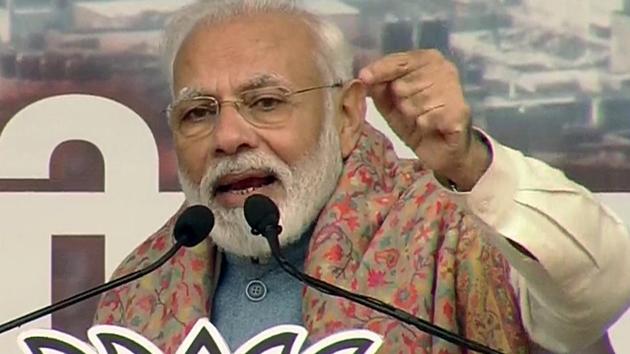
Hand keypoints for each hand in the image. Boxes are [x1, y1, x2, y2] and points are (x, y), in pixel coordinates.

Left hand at [358, 50, 489, 189]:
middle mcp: (444, 68)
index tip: (363, 77)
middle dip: (400, 102)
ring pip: (413, 103)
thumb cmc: (415, 121)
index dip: (380, 69)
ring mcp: (454, 88)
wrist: (442, 150)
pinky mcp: (459, 111)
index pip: (399, 61)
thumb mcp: (390, 104)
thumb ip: (378, 88)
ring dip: (412, 116)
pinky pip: (426, 118)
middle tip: (409, 112)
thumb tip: (364, 77)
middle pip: (403, 84)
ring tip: (421, 120)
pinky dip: (423, 126)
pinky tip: (431, 127)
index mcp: (428, 60)